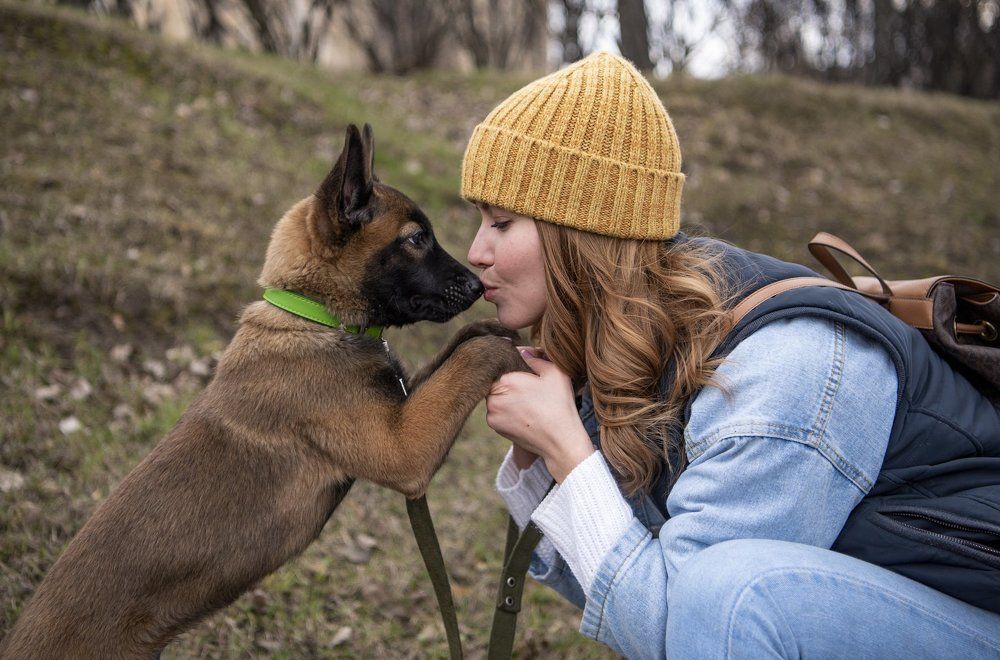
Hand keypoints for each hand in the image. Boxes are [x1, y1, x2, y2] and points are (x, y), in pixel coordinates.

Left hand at [485, 347, 593, 481]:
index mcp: (505, 381)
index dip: (511, 364)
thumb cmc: (560, 405)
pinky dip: (507, 410)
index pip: (500, 364)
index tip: (523, 370)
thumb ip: (535, 357)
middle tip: (528, 385)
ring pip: (496, 396)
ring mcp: (492, 414)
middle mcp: (493, 398)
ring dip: (506, 395)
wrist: (560, 441)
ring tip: (527, 400)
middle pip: (496, 380)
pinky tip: (524, 412)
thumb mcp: (554, 373)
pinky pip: (497, 411)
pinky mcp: (495, 427)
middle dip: (509, 381)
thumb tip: (522, 351)